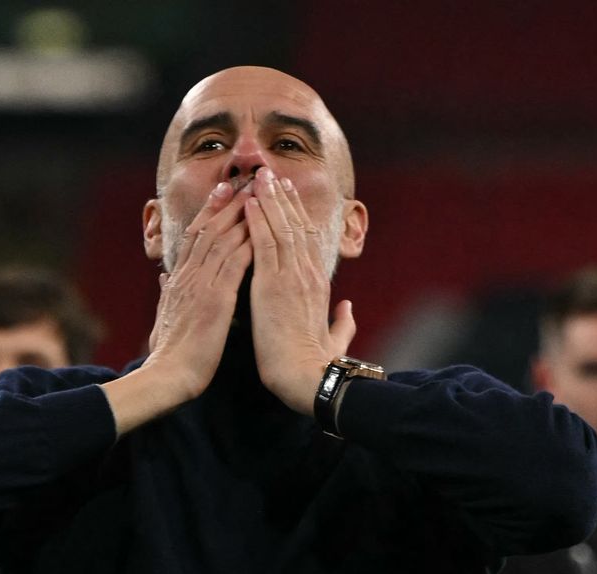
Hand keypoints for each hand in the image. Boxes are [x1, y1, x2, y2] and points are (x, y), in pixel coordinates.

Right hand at [103, 181, 252, 436]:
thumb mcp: (166, 315)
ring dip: (241, 215)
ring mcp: (201, 286)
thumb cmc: (170, 352)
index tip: (225, 191)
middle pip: (209, 229)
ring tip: (257, 194)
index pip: (196, 236)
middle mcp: (190, 276)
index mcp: (181, 280)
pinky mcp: (214, 300)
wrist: (168, 375)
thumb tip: (165, 278)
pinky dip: (246, 244)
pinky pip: (233, 265)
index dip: (211, 210)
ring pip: (222, 240)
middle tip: (245, 179)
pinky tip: (261, 229)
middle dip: (228, 202)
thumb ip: (168, 293)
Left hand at [244, 167, 355, 414]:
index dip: (297, 214)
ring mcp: (291, 277)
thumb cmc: (315, 363)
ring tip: (258, 176)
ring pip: (280, 227)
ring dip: (268, 199)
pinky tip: (248, 203)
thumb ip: (343, 322)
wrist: (306, 377)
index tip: (288, 195)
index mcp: (318, 284)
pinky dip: (256, 221)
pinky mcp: (273, 285)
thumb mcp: (335, 339)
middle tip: (270, 173)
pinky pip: (264, 244)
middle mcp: (307, 274)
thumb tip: (348, 309)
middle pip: (295, 225)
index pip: (307, 240)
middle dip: (281, 197)